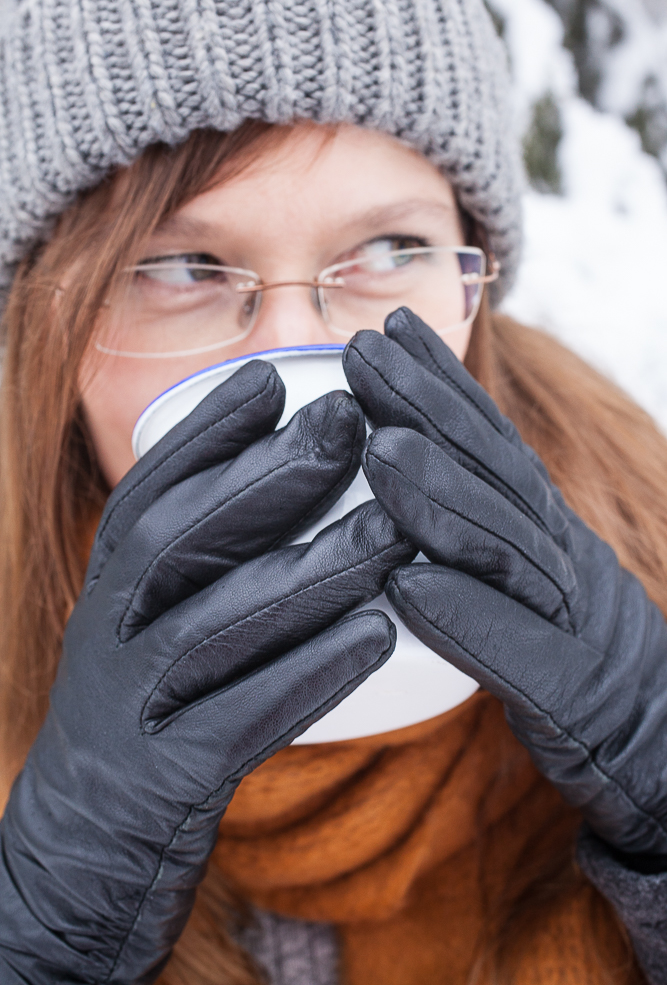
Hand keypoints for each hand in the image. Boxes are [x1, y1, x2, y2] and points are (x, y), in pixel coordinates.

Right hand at [0, 359, 413, 984]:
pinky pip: (239, 722)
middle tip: (346, 425)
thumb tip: (273, 486)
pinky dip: (309, 675)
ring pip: (213, 626)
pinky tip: (379, 639)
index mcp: (110, 593)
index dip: (206, 433)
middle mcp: (108, 636)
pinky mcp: (162, 783)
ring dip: (306, 572)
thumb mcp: (150, 634)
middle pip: (176, 541)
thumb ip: (195, 570)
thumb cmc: (144, 724)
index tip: (271, 380)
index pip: (146, 494)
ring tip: (389, 532)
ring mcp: (129, 709)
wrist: (80, 858)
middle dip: (263, 476)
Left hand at [344, 308, 666, 859]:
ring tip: (380, 452)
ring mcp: (572, 617)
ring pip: (505, 547)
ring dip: (441, 498)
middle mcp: (561, 555)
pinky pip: (519, 653)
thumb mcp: (525, 569)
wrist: (658, 736)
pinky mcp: (575, 694)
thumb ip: (482, 523)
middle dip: (428, 411)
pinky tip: (407, 584)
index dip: (444, 385)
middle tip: (364, 354)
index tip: (393, 330)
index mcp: (543, 526)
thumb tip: (410, 472)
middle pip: (494, 475)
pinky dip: (465, 616)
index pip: (492, 444)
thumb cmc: (570, 651)